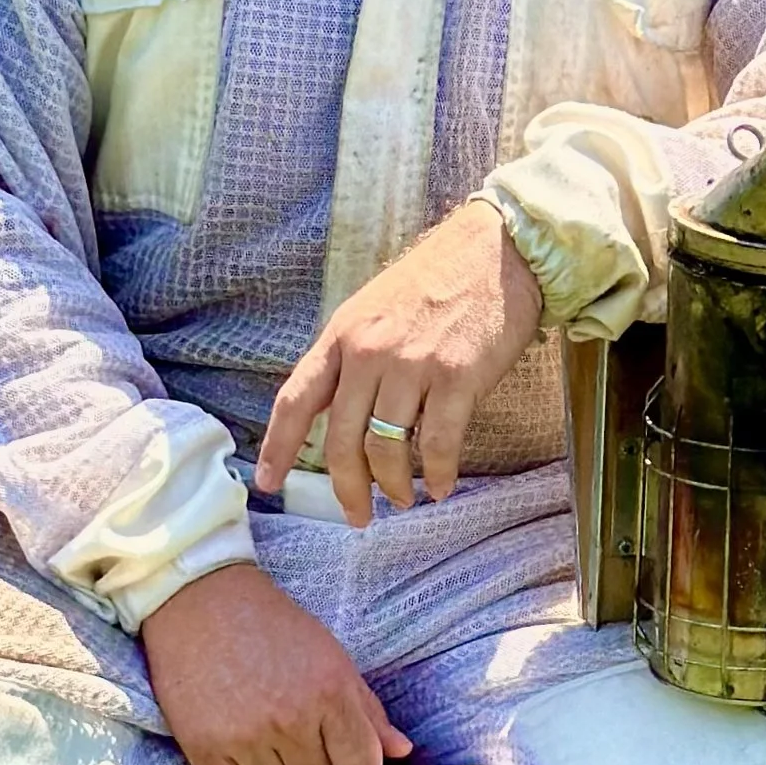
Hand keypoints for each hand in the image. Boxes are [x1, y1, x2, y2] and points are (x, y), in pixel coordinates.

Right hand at [142, 562, 409, 764]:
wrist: (201, 602)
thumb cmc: (274, 627)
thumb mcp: (331, 656)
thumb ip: (367, 709)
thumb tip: (404, 750)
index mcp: (330, 692)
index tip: (342, 760)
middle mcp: (291, 719)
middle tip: (294, 736)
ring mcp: (245, 737)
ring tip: (262, 732)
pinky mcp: (204, 748)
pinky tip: (234, 739)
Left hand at [256, 198, 543, 524]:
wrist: (497, 250)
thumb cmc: (438, 280)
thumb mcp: (374, 308)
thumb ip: (352, 357)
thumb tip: (341, 415)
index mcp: (342, 335)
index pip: (296, 399)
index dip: (278, 447)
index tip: (268, 482)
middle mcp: (369, 351)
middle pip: (342, 440)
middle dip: (348, 487)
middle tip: (358, 514)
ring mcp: (412, 364)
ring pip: (387, 448)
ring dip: (394, 485)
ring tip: (403, 499)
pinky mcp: (456, 377)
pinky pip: (438, 443)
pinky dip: (440, 473)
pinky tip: (443, 486)